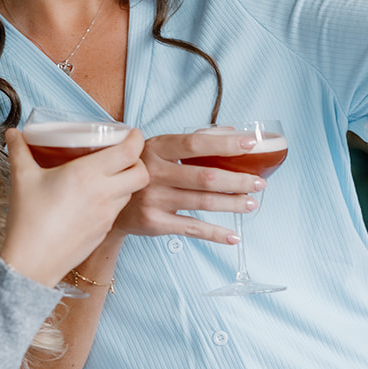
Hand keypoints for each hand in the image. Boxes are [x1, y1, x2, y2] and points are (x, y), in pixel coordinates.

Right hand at [0, 127, 148, 287]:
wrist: (32, 263)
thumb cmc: (29, 220)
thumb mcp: (22, 178)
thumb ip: (19, 151)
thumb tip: (12, 133)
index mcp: (88, 174)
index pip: (130, 152)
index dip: (136, 138)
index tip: (131, 133)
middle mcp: (104, 194)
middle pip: (141, 173)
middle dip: (138, 160)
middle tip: (123, 154)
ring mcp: (107, 215)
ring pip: (132, 192)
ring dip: (126, 180)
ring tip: (108, 175)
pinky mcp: (104, 231)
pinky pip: (118, 209)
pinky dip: (114, 199)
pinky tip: (95, 198)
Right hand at [108, 130, 265, 245]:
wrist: (108, 201)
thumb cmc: (142, 169)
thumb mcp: (159, 149)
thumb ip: (193, 141)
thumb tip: (233, 132)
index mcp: (157, 148)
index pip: (196, 144)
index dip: (225, 144)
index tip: (251, 145)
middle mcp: (154, 173)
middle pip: (205, 177)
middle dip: (237, 181)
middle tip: (259, 183)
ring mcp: (154, 199)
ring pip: (202, 203)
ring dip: (232, 204)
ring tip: (251, 203)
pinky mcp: (154, 223)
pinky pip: (192, 228)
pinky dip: (215, 233)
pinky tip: (233, 236)